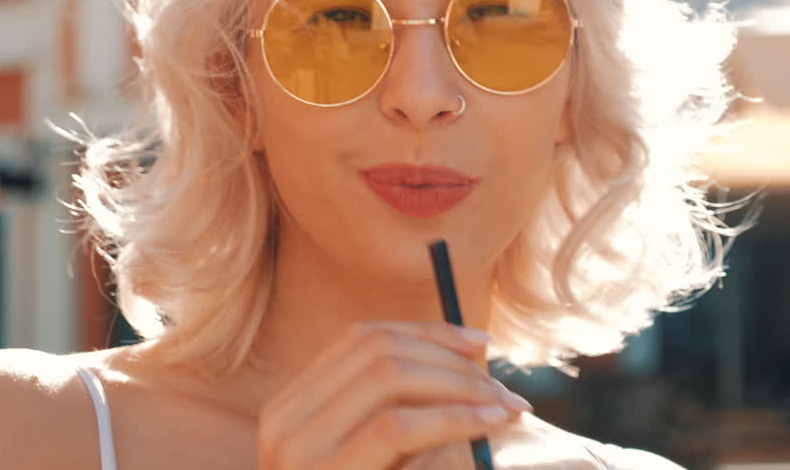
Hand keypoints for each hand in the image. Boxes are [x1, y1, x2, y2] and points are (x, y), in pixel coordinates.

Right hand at [257, 321, 531, 468]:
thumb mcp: (379, 462)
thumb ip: (403, 415)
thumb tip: (469, 359)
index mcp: (292, 408)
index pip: (361, 338)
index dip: (428, 333)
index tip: (481, 343)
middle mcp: (283, 421)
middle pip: (378, 350)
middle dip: (451, 360)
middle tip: (502, 387)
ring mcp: (296, 450)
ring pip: (389, 376)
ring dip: (459, 384)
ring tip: (506, 407)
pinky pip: (397, 426)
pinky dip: (455, 416)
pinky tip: (491, 422)